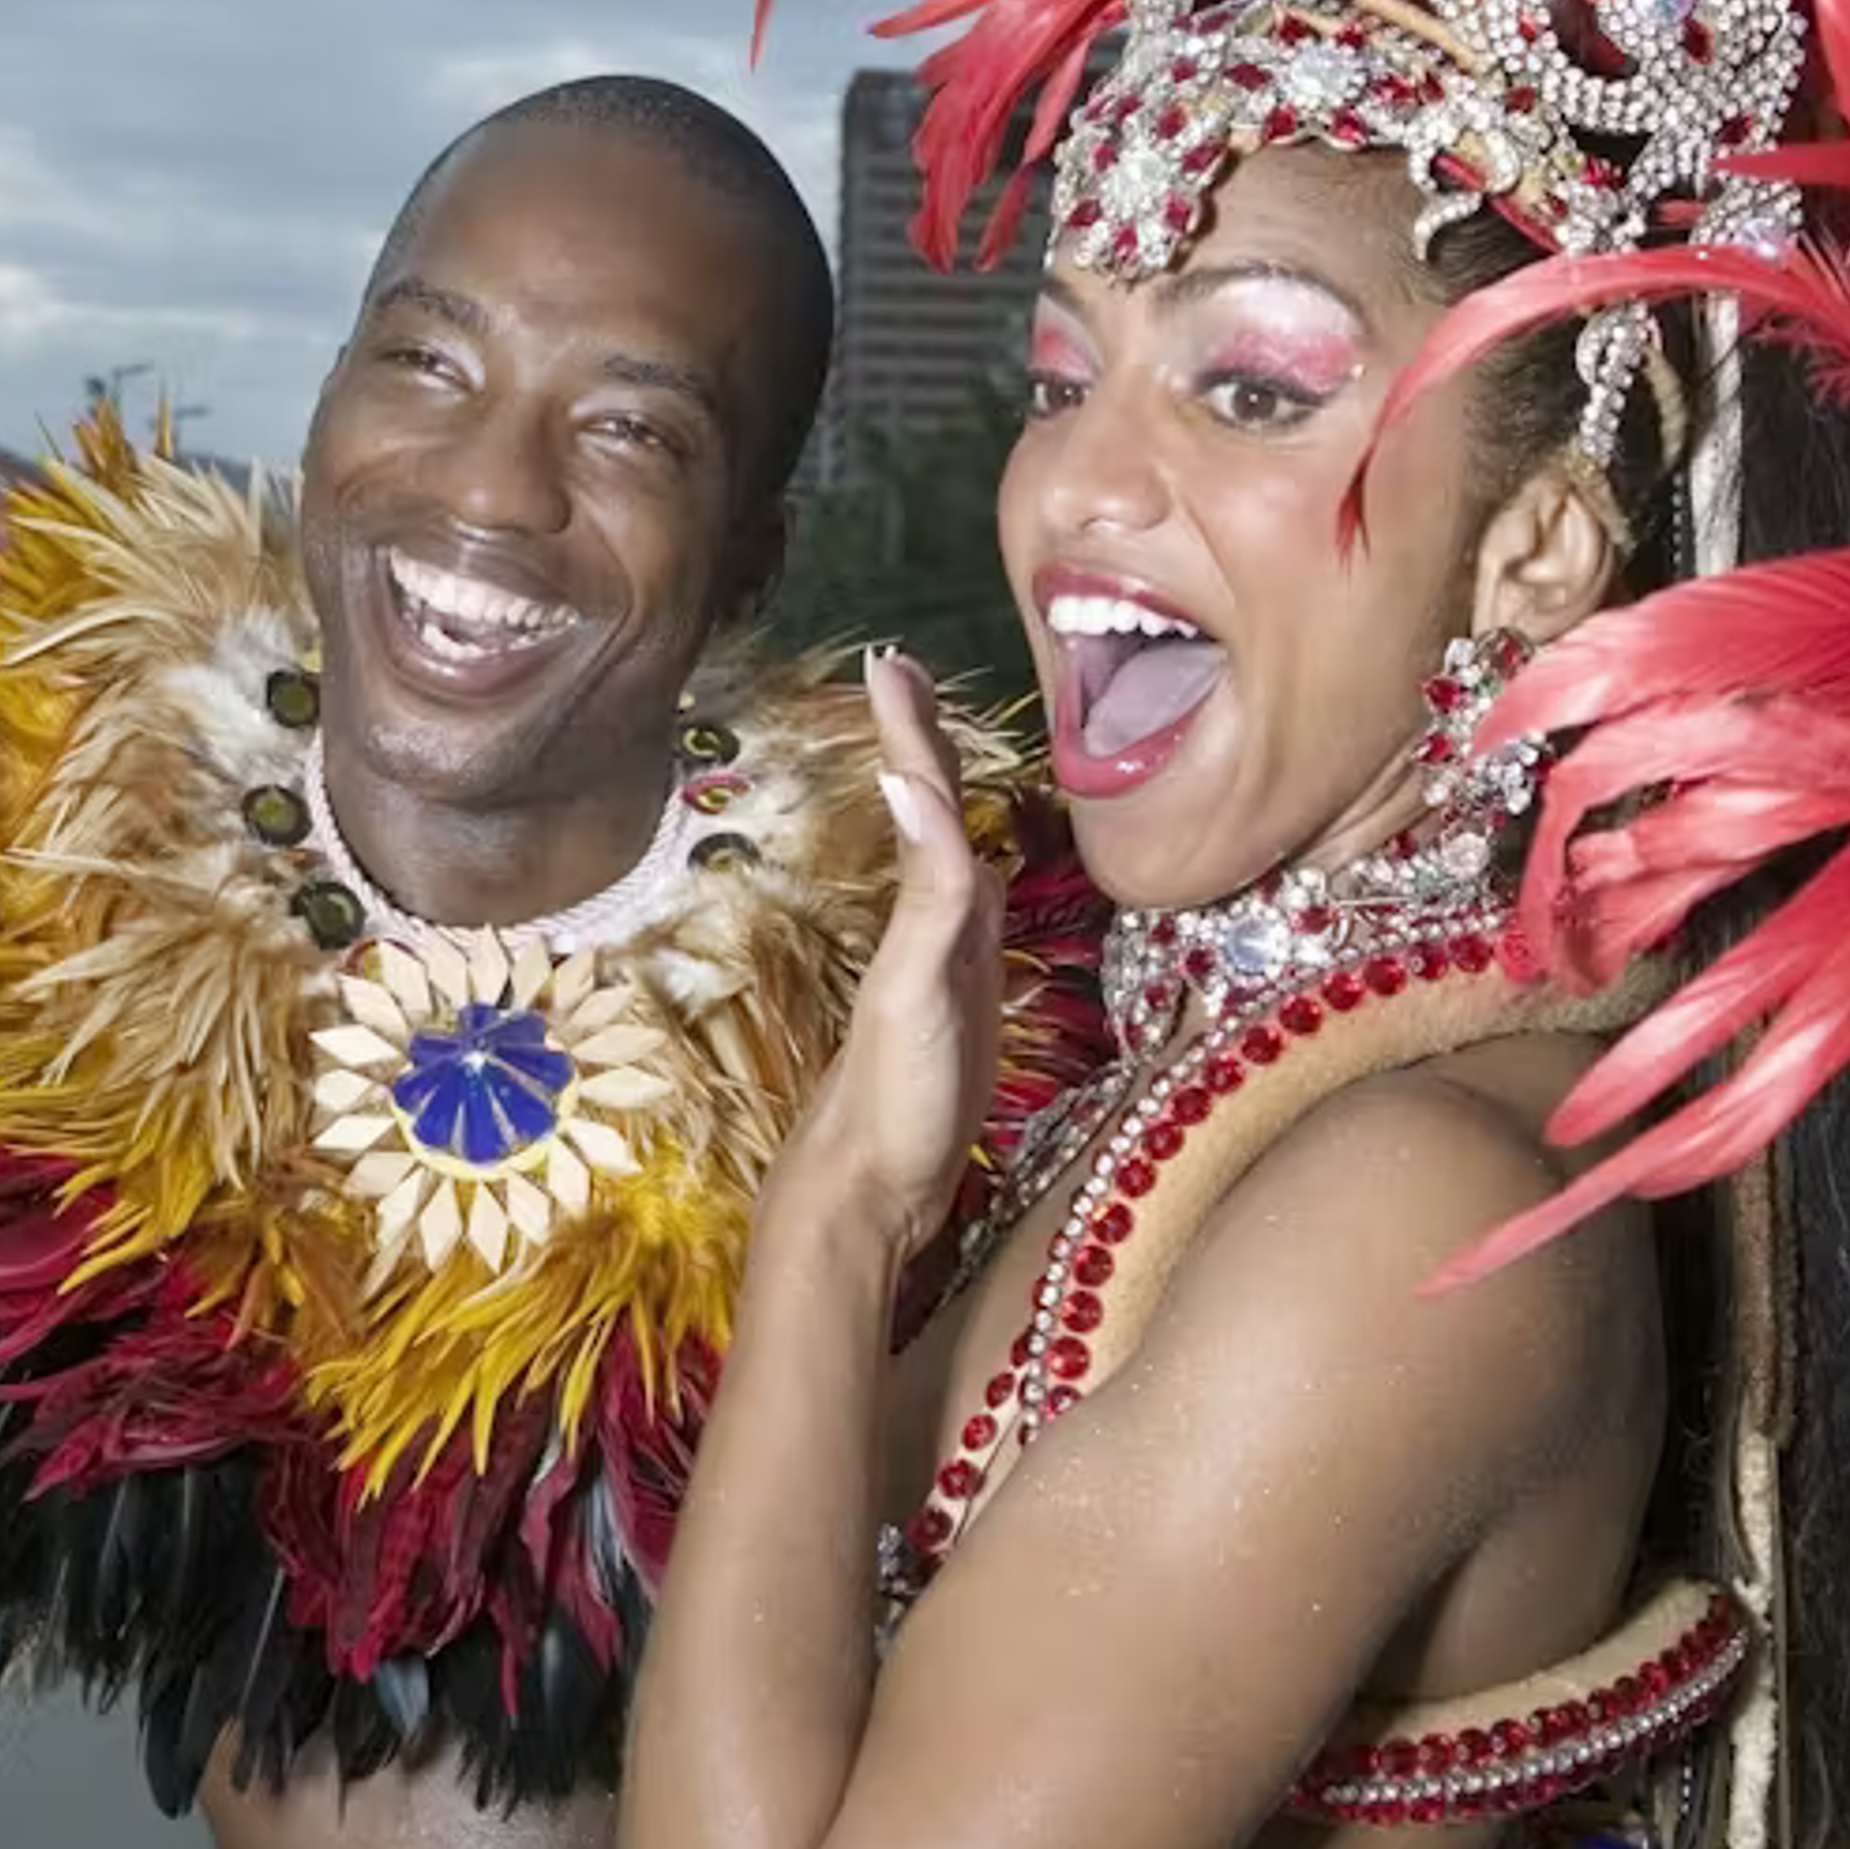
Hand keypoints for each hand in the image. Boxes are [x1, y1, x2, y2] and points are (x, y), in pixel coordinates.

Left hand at [790, 649, 1002, 1257]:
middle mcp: (931, 919)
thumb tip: (910, 783)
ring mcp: (946, 957)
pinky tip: (974, 865)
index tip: (890, 659)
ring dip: (941, 792)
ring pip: (948, 851)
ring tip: (934, 739)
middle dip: (923, 739)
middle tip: (906, 671)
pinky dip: (970, 869)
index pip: (917, 795)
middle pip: (929, 809)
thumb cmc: (893, 1097)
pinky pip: (969, 910)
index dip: (908, 729)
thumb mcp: (918, 986)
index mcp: (921, 906)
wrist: (875, 1189)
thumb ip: (928, 889)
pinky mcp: (964, 999)